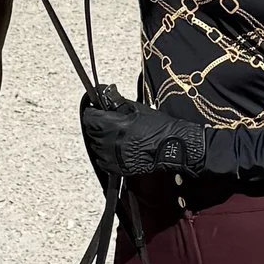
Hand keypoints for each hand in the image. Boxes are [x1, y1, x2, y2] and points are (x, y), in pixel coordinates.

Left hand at [79, 84, 209, 186]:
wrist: (173, 147)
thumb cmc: (159, 126)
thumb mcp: (138, 108)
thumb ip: (118, 103)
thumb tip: (105, 95)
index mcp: (115, 125)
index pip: (90, 118)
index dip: (92, 112)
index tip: (95, 110)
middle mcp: (111, 142)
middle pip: (91, 132)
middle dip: (95, 125)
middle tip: (104, 120)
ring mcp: (114, 157)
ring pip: (95, 147)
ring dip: (99, 139)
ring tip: (111, 135)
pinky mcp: (119, 168)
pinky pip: (102, 160)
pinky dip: (104, 154)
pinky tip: (114, 148)